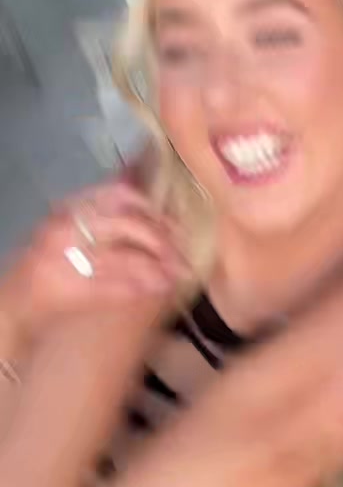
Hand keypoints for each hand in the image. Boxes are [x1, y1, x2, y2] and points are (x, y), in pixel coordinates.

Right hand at [1, 183, 190, 348]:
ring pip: (128, 258)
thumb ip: (103, 208)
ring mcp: (67, 260)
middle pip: (128, 226)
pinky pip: (117, 286)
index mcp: (69, 209)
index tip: (172, 221)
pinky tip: (159, 287)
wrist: (14, 304)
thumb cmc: (47, 263)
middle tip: (181, 253)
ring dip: (158, 267)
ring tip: (177, 273)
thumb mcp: (70, 226)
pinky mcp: (71, 289)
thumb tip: (140, 182)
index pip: (119, 195)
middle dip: (161, 241)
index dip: (151, 207)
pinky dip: (142, 287)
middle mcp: (66, 229)